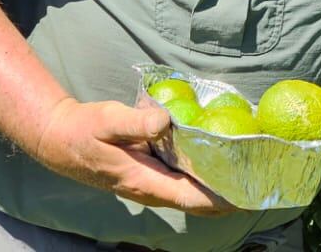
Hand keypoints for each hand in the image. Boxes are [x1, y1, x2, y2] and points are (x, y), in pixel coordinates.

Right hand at [31, 98, 236, 216]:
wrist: (60, 139)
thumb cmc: (84, 129)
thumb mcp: (109, 120)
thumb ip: (137, 121)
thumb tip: (165, 121)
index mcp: (145, 182)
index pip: (191, 199)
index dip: (221, 200)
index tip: (248, 194)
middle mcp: (151, 189)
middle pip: (197, 200)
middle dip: (227, 194)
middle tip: (260, 180)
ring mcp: (151, 184)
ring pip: (191, 192)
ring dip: (217, 187)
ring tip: (248, 171)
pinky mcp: (150, 174)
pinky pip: (182, 180)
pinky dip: (202, 175)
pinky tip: (218, 158)